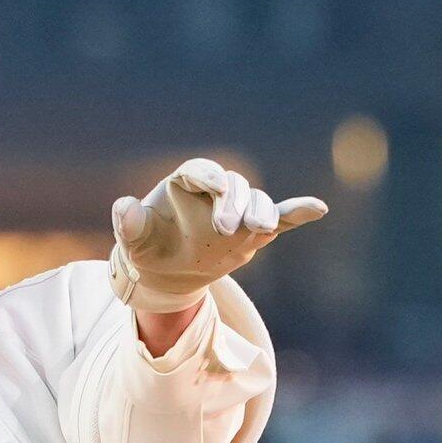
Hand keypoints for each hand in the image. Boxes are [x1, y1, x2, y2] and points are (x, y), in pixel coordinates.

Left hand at [109, 158, 327, 311]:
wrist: (167, 272)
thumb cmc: (148, 249)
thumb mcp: (133, 241)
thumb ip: (129, 224)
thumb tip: (123, 207)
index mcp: (185, 184)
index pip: (200, 171)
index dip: (209, 176)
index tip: (214, 187)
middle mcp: (215, 191)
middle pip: (234, 185)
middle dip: (235, 202)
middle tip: (226, 229)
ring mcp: (238, 211)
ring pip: (257, 201)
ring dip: (262, 212)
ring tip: (260, 230)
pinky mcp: (253, 230)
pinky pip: (280, 218)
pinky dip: (297, 213)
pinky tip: (318, 208)